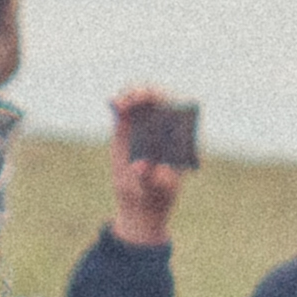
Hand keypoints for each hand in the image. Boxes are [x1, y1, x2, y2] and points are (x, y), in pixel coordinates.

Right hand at [108, 85, 188, 247]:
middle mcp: (166, 125)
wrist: (139, 201)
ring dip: (132, 95)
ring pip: (141, 100)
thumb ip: (149, 177)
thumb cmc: (156, 193)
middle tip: (138, 99)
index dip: (173, 104)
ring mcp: (146, 124)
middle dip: (150, 95)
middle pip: (161, 100)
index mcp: (182, 136)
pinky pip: (124, 110)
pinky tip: (113, 102)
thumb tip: (141, 164)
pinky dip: (119, 103)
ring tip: (123, 103)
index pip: (182, 111)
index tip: (163, 108)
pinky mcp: (127, 128)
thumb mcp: (156, 188)